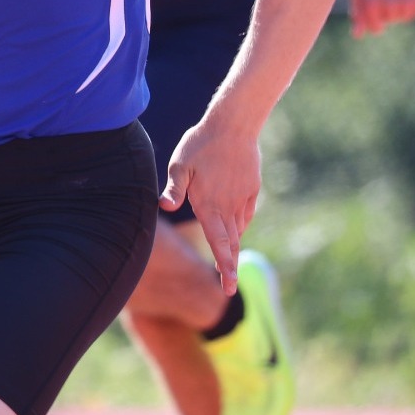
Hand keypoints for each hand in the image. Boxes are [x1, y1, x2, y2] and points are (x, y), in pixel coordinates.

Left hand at [158, 117, 262, 295]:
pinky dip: (240, 224)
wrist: (235, 125)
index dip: (224, 267)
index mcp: (210, 205)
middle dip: (229, 266)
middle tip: (228, 289)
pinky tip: (236, 226)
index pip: (219, 244)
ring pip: (238, 229)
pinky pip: (245, 213)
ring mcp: (242, 198)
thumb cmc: (201, 143)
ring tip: (227, 260)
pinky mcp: (251, 188)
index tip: (228, 288)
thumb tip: (163, 206)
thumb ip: (174, 188)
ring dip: (233, 245)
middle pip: (231, 243)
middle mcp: (228, 206)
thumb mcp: (180, 164)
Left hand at [346, 0, 414, 36]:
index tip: (377, 7)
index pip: (376, 29)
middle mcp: (387, 5)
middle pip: (392, 21)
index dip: (377, 20)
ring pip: (406, 16)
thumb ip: (358, 14)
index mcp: (369, 4)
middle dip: (389, 10)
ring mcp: (405, 1)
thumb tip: (358, 36)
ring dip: (403, 6)